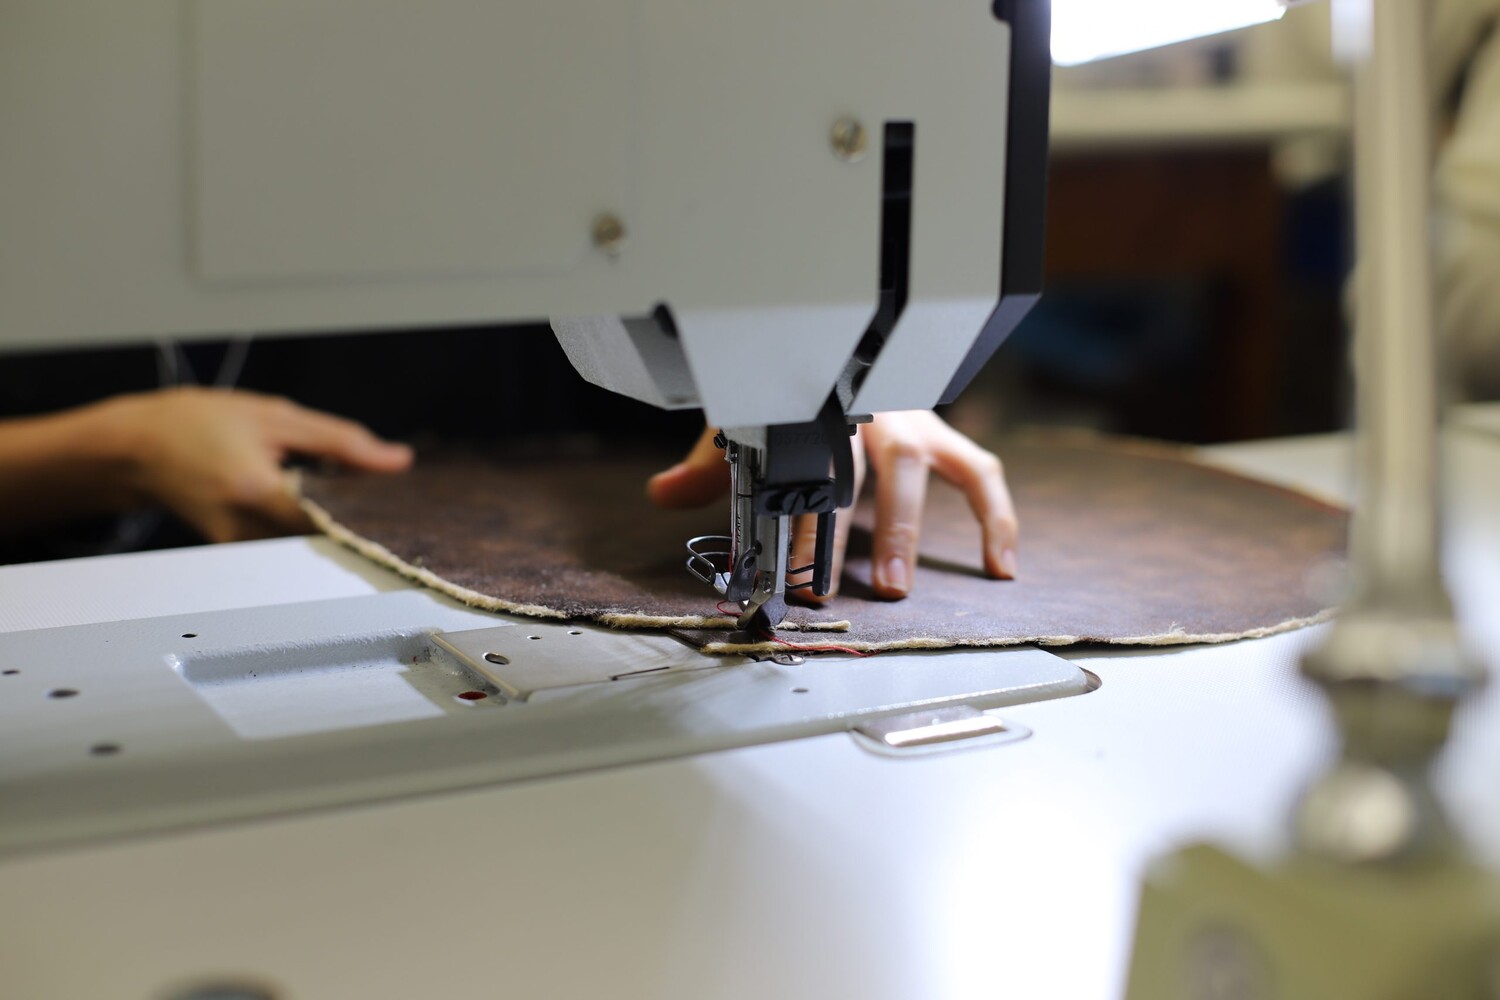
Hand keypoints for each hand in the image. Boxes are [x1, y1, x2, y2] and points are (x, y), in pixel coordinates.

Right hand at [96, 387, 412, 542]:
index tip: (403, 501)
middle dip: (357, 512)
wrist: (135, 448)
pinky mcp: (238, 551)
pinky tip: (310, 496)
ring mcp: (240, 547)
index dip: (374, 509)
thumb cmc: (195, 423)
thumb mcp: (275, 417)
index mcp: (257, 491)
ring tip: (344, 487)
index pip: (336, 518)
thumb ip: (342, 442)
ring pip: (309, 540)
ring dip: (331, 516)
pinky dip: (306, 520)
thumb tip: (398, 461)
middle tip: (382, 491)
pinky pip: (288, 540)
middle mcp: (247, 529)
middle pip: (326, 534)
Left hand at [648, 410, 1017, 600]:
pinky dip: (995, 518)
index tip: (786, 568)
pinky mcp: (943, 435)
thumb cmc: (795, 398)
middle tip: (833, 584)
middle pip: (859, 467)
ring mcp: (908, 420)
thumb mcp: (745, 420)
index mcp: (813, 406)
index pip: (802, 464)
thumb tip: (661, 494)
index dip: (795, 517)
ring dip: (909, 529)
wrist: (839, 344)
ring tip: (896, 585)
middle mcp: (865, 409)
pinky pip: (978, 471)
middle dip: (842, 528)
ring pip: (919, 466)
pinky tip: (1000, 565)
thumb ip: (707, 463)